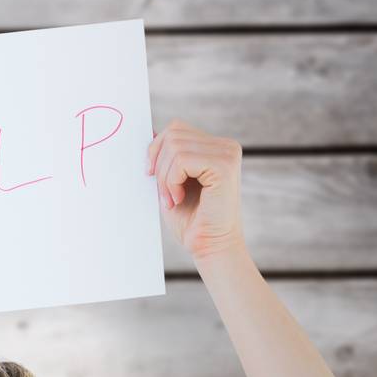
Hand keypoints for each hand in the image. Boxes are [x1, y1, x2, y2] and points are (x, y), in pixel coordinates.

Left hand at [146, 120, 246, 262]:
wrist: (210, 247)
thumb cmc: (192, 222)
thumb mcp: (172, 183)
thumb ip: (166, 158)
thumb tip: (149, 131)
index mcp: (215, 147)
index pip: (176, 129)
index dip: (156, 150)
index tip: (151, 177)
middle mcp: (225, 146)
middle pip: (173, 133)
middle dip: (159, 166)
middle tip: (164, 196)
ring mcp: (227, 153)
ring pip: (175, 146)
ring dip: (164, 178)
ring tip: (172, 200)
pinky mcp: (224, 165)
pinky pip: (182, 160)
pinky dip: (171, 181)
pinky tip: (178, 199)